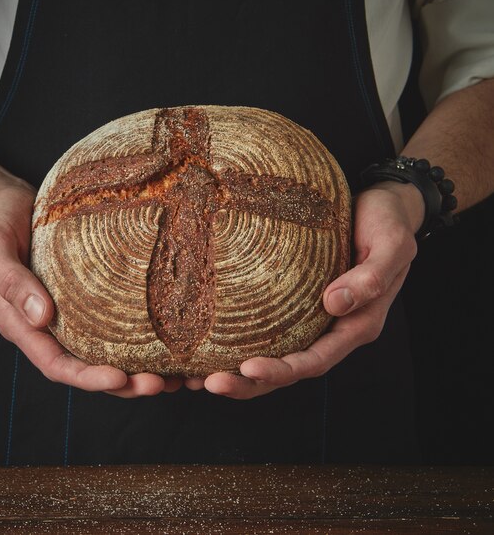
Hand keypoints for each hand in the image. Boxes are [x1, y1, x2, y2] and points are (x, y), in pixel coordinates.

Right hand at [0, 176, 181, 397]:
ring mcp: (68, 313)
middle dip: (122, 382)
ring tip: (170, 378)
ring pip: (103, 352)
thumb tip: (42, 318)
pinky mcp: (86, 296)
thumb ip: (11, 281)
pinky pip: (112, 321)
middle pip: (85, 367)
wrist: (6, 203)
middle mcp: (47, 326)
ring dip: (135, 369)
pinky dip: (137, 338)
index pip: (55, 363)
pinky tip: (163, 341)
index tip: (119, 378)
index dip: (86, 377)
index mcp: (21, 324)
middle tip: (157, 384)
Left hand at [185, 182, 422, 398]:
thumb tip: (334, 304)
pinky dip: (240, 340)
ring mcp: (312, 317)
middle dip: (250, 382)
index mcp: (357, 324)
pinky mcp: (295, 301)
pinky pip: (268, 327)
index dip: (284, 370)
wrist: (381, 206)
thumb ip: (370, 278)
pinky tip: (210, 344)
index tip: (248, 368)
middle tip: (210, 383)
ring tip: (199, 378)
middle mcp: (332, 329)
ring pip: (275, 355)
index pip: (317, 359)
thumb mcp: (391, 246)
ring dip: (239, 372)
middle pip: (289, 368)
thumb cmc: (388, 223)